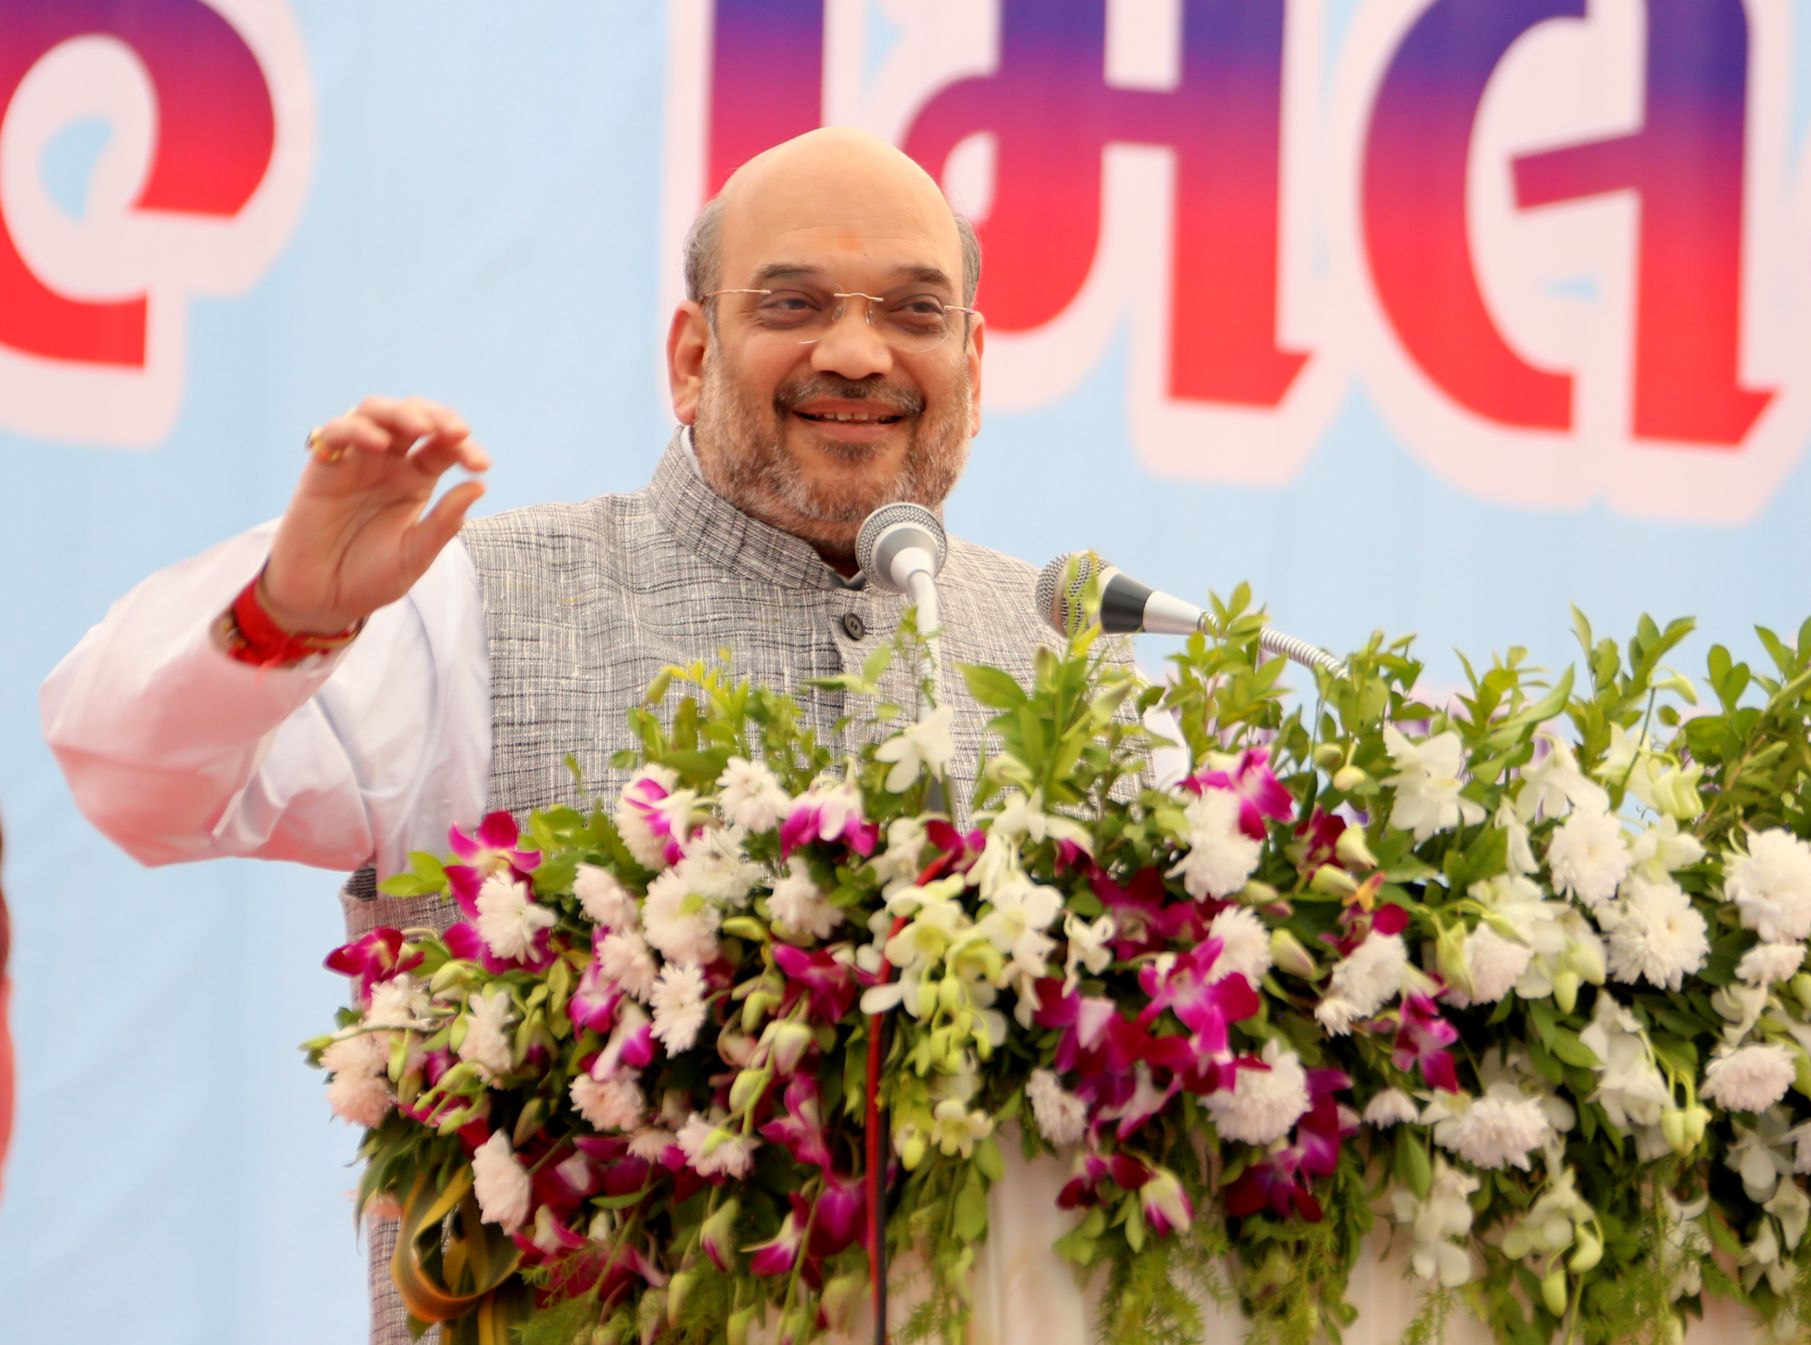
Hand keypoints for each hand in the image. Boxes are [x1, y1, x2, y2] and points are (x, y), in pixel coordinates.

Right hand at [261, 396, 489, 632]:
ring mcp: (355, 461)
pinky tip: (378, 444)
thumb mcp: (416, 554)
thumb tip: (480, 485)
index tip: (481, 466)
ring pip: (376, 412)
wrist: (323, 600)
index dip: (466, 448)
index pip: (445, 446)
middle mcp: (388, 463)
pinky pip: (335, 433)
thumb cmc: (370, 578)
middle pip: (413, 417)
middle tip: (457, 433)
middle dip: (439, 417)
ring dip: (400, 413)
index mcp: (417, 480)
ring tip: (422, 429)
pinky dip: (356, 429)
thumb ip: (445, 521)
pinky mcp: (322, 468)